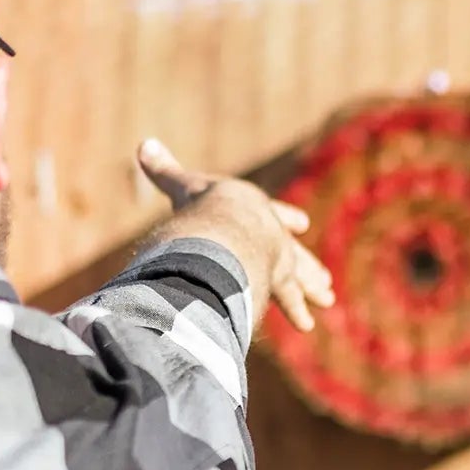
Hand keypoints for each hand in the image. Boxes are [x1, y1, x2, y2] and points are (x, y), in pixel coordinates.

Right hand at [137, 138, 336, 333]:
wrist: (222, 224)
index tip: (301, 223)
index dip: (284, 216)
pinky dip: (296, 311)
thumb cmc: (201, 203)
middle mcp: (270, 232)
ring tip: (327, 299)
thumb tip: (143, 144)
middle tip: (323, 277)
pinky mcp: (276, 278)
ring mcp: (276, 255)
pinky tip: (307, 325)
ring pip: (299, 274)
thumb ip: (164, 169)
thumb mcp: (182, 184)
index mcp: (250, 209)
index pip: (271, 212)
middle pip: (291, 249)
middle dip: (306, 263)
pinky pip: (288, 299)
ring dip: (311, 286)